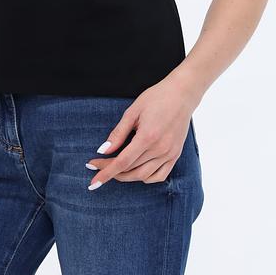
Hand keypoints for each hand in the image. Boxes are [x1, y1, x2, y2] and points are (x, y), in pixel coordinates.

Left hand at [84, 75, 198, 188]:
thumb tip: (103, 150)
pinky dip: (145, 178)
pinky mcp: (175, 155)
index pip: (122, 162)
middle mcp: (159, 149)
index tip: (93, 181)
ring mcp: (169, 154)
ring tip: (114, 170)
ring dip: (126, 177)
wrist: (182, 94)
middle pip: (130, 170)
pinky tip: (136, 171)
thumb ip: (118, 133)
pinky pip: (159, 176)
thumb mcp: (133, 111)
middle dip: (111, 172)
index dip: (105, 172)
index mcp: (147, 137)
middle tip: (98, 166)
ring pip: (143, 176)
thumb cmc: (156, 98)